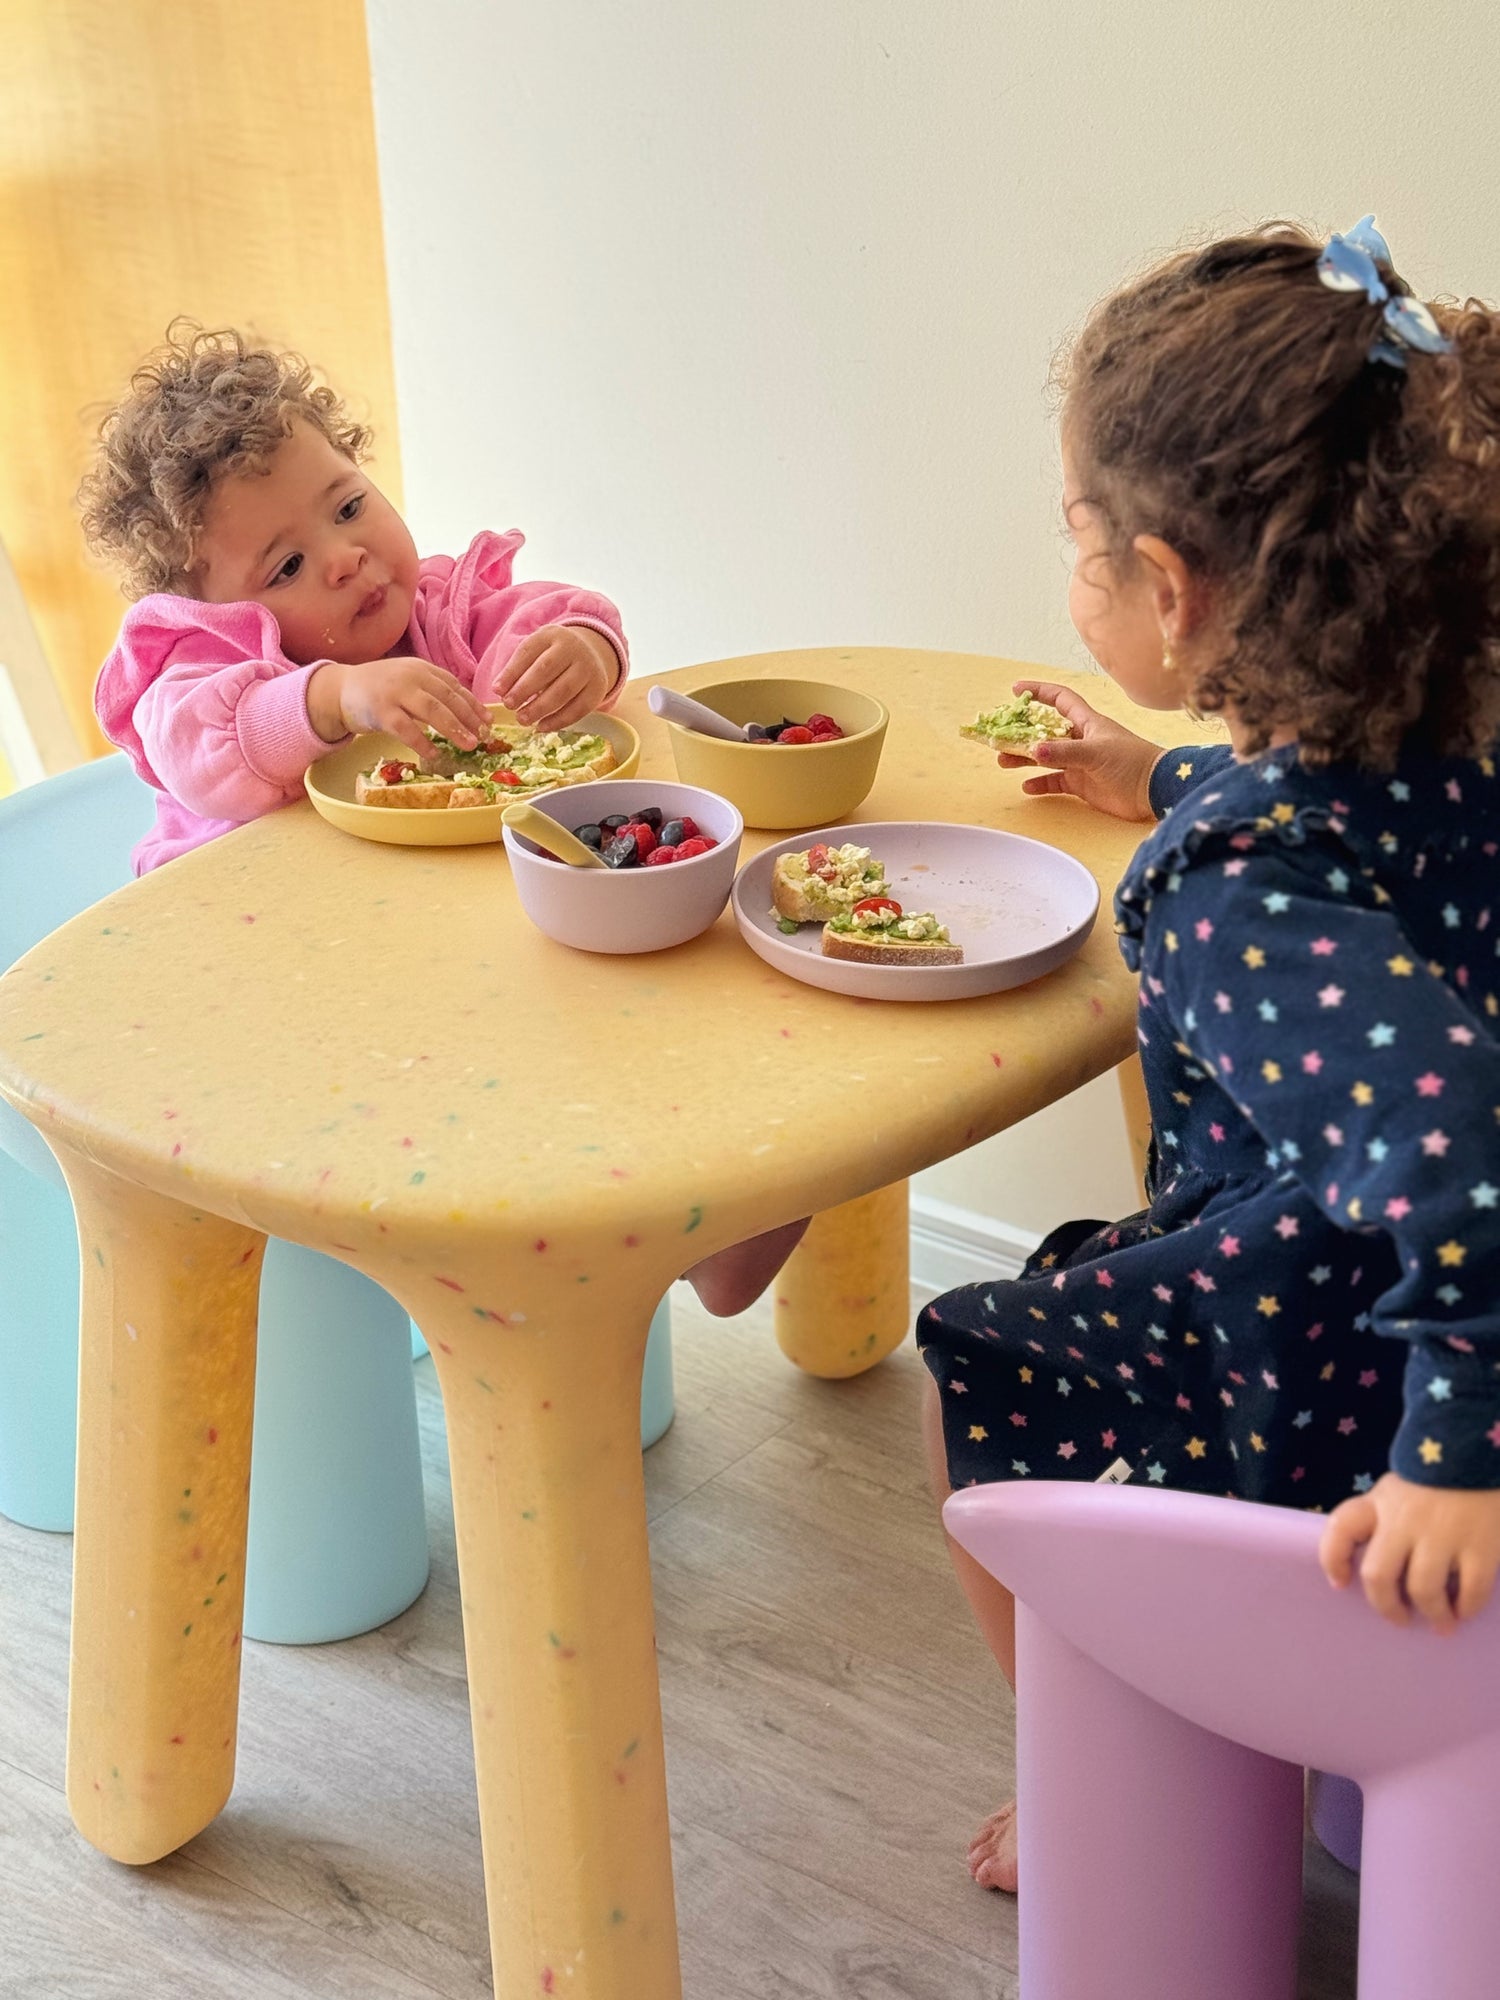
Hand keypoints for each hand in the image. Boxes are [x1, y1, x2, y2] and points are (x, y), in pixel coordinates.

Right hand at [307, 657, 489, 757]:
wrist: (341, 689)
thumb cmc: (381, 690)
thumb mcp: (409, 683)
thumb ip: (433, 693)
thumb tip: (468, 716)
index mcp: (421, 669)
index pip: (454, 686)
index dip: (473, 704)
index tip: (488, 722)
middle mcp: (411, 676)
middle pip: (447, 698)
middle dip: (468, 718)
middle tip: (484, 736)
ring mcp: (395, 692)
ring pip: (432, 710)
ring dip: (453, 728)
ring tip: (469, 744)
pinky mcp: (380, 710)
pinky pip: (406, 729)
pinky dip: (423, 742)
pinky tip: (435, 753)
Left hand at [492, 625, 617, 730]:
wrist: (591, 654)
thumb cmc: (553, 656)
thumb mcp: (536, 652)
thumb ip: (518, 668)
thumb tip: (500, 691)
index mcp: (552, 635)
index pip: (528, 652)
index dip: (511, 672)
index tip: (497, 690)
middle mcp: (573, 649)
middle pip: (546, 670)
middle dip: (524, 690)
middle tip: (509, 705)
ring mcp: (588, 669)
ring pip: (563, 691)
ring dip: (540, 708)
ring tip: (522, 719)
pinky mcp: (598, 689)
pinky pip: (578, 709)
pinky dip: (558, 721)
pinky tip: (541, 727)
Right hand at [998, 680, 1160, 821]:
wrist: (1155, 790)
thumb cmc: (1132, 762)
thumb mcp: (1096, 753)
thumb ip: (1063, 752)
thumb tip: (1033, 750)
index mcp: (1087, 723)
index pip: (1059, 699)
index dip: (1038, 691)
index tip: (1016, 689)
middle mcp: (1081, 740)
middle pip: (1044, 731)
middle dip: (1022, 731)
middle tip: (1000, 735)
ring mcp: (1081, 763)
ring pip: (1045, 757)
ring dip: (1025, 758)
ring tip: (1004, 760)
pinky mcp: (1083, 784)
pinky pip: (1055, 782)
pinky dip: (1041, 784)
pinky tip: (1026, 787)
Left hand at [1319, 1470, 1499, 1631]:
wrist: (1479, 1449)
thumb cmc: (1436, 1474)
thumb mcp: (1397, 1487)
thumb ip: (1382, 1517)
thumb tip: (1375, 1566)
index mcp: (1379, 1502)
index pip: (1341, 1528)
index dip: (1332, 1559)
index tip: (1340, 1583)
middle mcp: (1404, 1520)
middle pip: (1378, 1575)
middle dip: (1386, 1606)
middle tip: (1401, 1619)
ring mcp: (1443, 1534)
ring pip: (1423, 1590)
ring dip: (1432, 1615)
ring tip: (1441, 1624)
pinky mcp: (1481, 1545)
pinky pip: (1470, 1591)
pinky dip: (1466, 1607)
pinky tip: (1464, 1610)